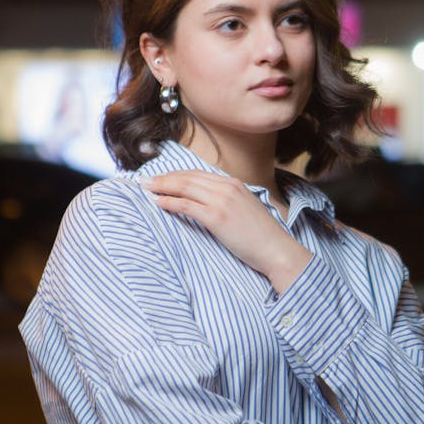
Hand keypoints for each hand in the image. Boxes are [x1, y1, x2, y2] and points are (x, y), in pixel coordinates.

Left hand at [141, 170, 311, 293]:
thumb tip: (206, 204)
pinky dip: (170, 202)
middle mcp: (227, 187)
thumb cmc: (262, 236)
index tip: (162, 177)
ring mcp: (221, 200)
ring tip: (147, 189)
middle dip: (165, 178)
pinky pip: (186, 205)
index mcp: (234, 183)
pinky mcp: (216, 217)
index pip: (198, 174)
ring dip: (162, 187)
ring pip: (184, 188)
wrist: (276, 249)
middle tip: (146, 181)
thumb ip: (228, 200)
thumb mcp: (245, 209)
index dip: (177, 174)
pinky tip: (158, 203)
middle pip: (188, 177)